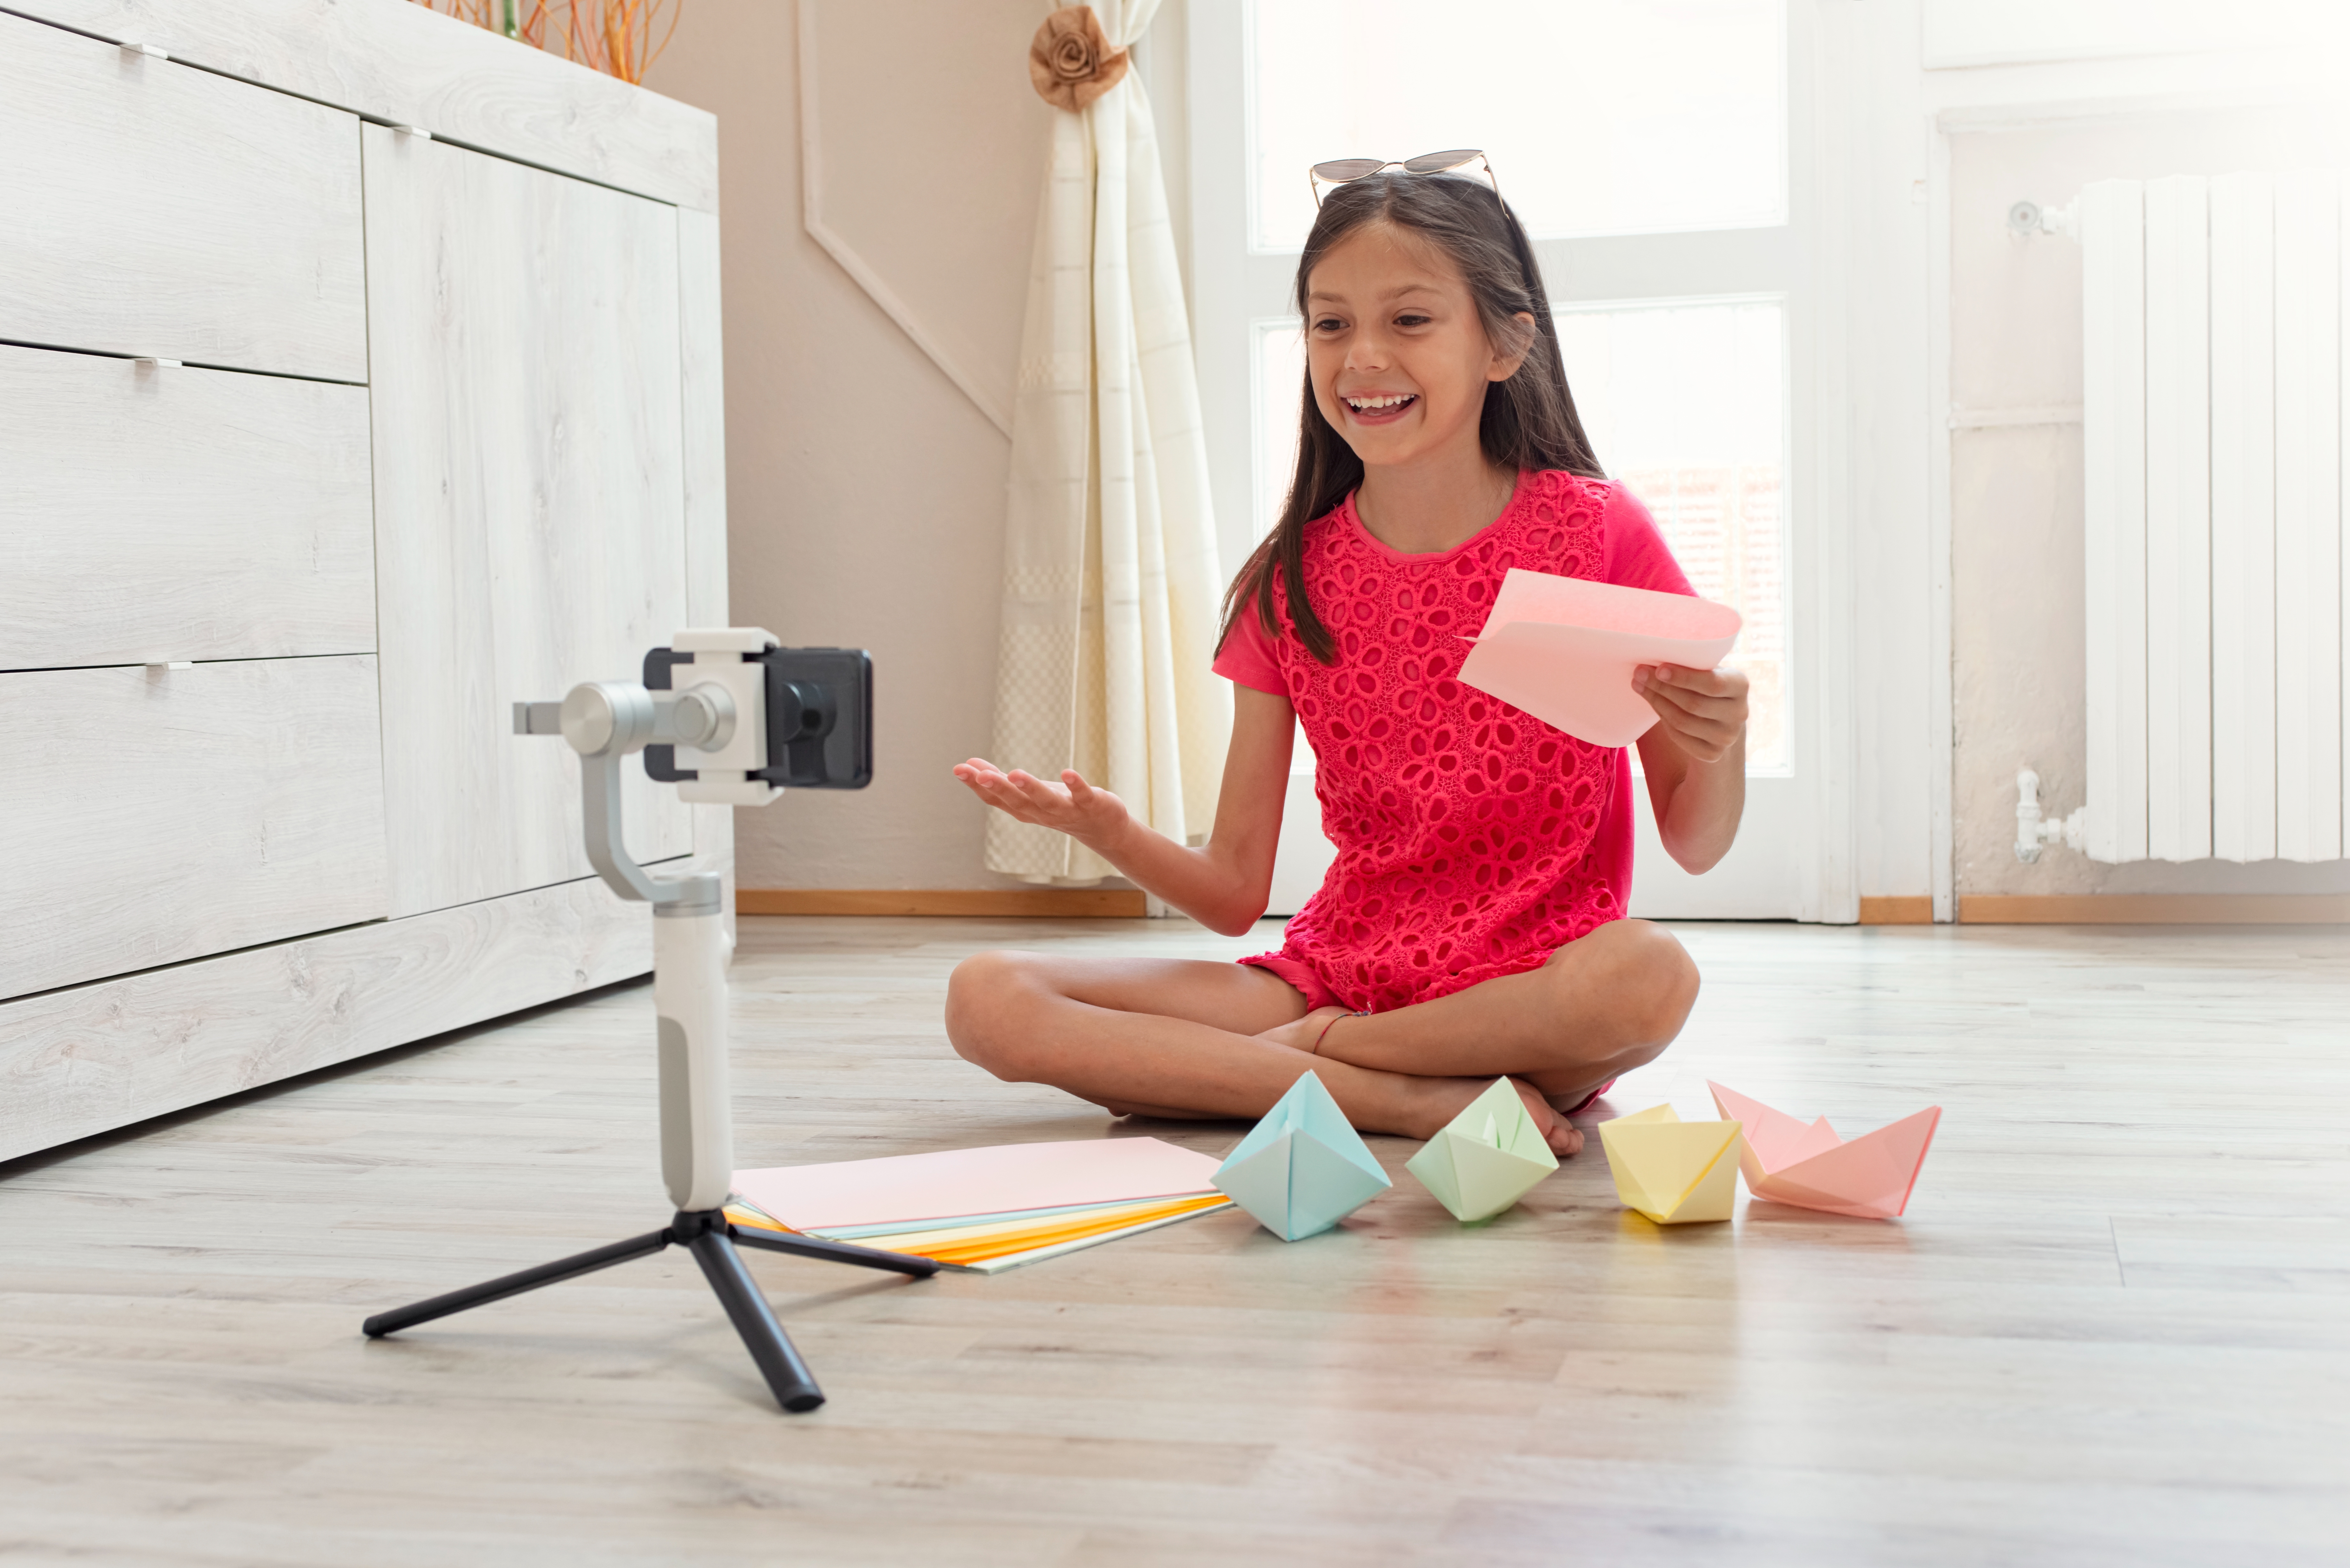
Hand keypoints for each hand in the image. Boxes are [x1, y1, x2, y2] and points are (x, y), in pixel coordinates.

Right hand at [951, 758, 1131, 846]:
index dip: (977, 785)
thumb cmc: (1060, 807)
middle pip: (1017, 802)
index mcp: (1025, 810)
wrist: (1102, 829)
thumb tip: (968, 763)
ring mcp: (1066, 811)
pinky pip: (1082, 795)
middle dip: (999, 788)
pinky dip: (1075, 785)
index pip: (997, 800)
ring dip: (1031, 788)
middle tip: (980, 774)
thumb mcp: (1028, 793)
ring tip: (1015, 773)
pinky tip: (1067, 773)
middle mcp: (1042, 813)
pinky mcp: (1090, 804)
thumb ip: (999, 781)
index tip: (959, 769)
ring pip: (1046, 801)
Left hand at [1635, 664, 1746, 764]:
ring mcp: (1727, 736)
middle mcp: (1739, 713)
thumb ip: (1690, 665)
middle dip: (1662, 688)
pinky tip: (1654, 705)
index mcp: (1740, 685)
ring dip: (1657, 702)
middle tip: (1639, 674)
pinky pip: (1679, 737)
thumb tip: (1651, 662)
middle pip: (1693, 704)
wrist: (1720, 719)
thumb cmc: (1706, 685)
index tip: (1659, 669)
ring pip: (1682, 721)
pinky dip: (1663, 720)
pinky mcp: (1712, 753)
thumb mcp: (1708, 671)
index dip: (1684, 678)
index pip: (1712, 684)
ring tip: (1639, 686)